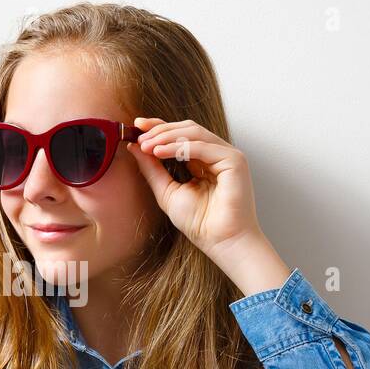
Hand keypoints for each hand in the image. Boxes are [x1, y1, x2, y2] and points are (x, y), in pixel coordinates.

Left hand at [127, 117, 263, 258]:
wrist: (220, 242)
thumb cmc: (200, 223)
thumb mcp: (167, 192)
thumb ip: (152, 169)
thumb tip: (135, 147)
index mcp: (203, 161)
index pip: (180, 136)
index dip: (159, 128)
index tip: (137, 127)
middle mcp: (216, 155)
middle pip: (188, 129)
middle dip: (161, 130)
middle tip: (140, 136)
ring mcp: (227, 156)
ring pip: (195, 133)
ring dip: (166, 137)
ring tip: (147, 145)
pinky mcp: (234, 160)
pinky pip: (203, 146)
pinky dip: (179, 146)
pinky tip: (160, 152)